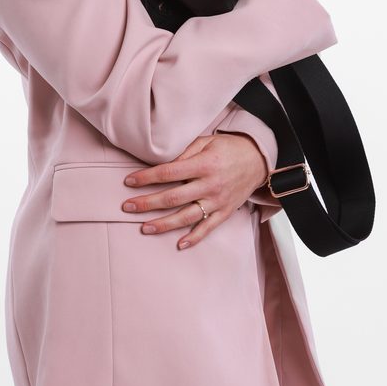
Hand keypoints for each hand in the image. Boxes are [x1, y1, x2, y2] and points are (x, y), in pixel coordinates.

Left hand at [120, 132, 266, 249]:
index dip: (147, 177)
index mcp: (203, 164)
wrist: (258, 160)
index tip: (129, 181)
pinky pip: (208, 228)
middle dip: (147, 203)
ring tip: (144, 227)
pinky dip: (194, 238)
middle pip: (172, 197)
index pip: (168, 173)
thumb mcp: (207, 141)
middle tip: (127, 207)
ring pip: (186, 217)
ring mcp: (217, 201)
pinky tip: (179, 244)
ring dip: (163, 224)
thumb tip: (164, 166)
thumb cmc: (229, 147)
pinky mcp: (225, 212)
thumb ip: (185, 153)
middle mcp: (209, 185)